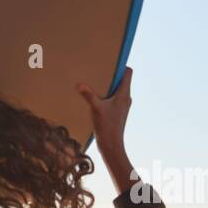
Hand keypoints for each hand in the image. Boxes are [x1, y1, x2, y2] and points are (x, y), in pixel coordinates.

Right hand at [76, 66, 135, 190]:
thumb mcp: (96, 109)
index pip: (128, 73)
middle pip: (123, 80)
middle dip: (112, 74)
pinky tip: (96, 99)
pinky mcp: (118, 113)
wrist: (112, 146)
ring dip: (109, 86)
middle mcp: (126, 98)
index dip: (121, 65)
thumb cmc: (107, 127)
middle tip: (101, 70)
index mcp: (124, 94)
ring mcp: (123, 106)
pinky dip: (107, 95)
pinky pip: (115, 98)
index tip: (111, 61)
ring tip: (97, 83)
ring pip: (118, 90)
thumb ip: (88, 95)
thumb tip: (78, 84)